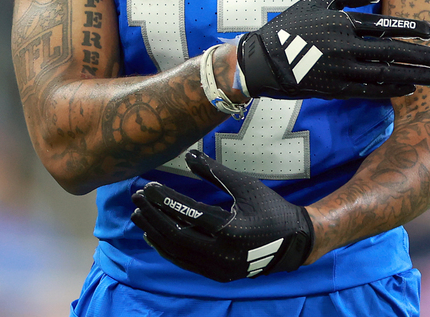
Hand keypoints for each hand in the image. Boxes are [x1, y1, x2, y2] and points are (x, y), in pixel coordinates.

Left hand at [131, 150, 313, 282]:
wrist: (293, 243)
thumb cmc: (269, 209)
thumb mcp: (245, 186)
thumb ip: (215, 172)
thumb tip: (189, 155)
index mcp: (230, 230)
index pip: (188, 214)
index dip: (165, 200)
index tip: (147, 187)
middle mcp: (221, 254)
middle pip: (176, 236)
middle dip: (153, 216)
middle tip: (136, 198)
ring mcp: (218, 269)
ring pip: (177, 252)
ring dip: (155, 232)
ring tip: (138, 214)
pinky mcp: (216, 274)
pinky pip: (184, 261)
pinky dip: (166, 247)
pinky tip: (154, 234)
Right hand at [237, 0, 429, 99]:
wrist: (264, 59)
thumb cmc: (291, 24)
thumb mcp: (317, 0)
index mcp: (342, 21)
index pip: (386, 25)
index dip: (412, 28)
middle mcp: (346, 46)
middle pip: (393, 51)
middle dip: (422, 55)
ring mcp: (342, 69)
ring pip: (386, 73)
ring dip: (414, 75)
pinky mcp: (336, 89)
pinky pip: (370, 90)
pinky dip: (391, 90)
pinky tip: (409, 88)